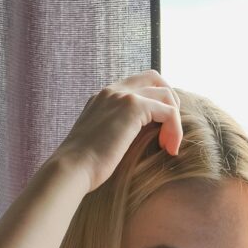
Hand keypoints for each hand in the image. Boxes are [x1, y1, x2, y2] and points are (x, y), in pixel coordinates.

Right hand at [55, 70, 181, 191]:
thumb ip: (117, 133)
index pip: (137, 86)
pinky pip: (168, 111)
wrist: (72, 169)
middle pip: (154, 78)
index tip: (158, 135)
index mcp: (103, 98)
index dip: (155, 105)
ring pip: (165, 94)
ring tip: (170, 146)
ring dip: (174, 120)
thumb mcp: (101, 143)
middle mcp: (112, 90)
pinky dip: (175, 129)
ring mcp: (122, 95)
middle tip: (170, 132)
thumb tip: (136, 143)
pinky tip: (170, 150)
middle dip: (170, 102)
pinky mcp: (133, 106)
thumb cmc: (84, 167)